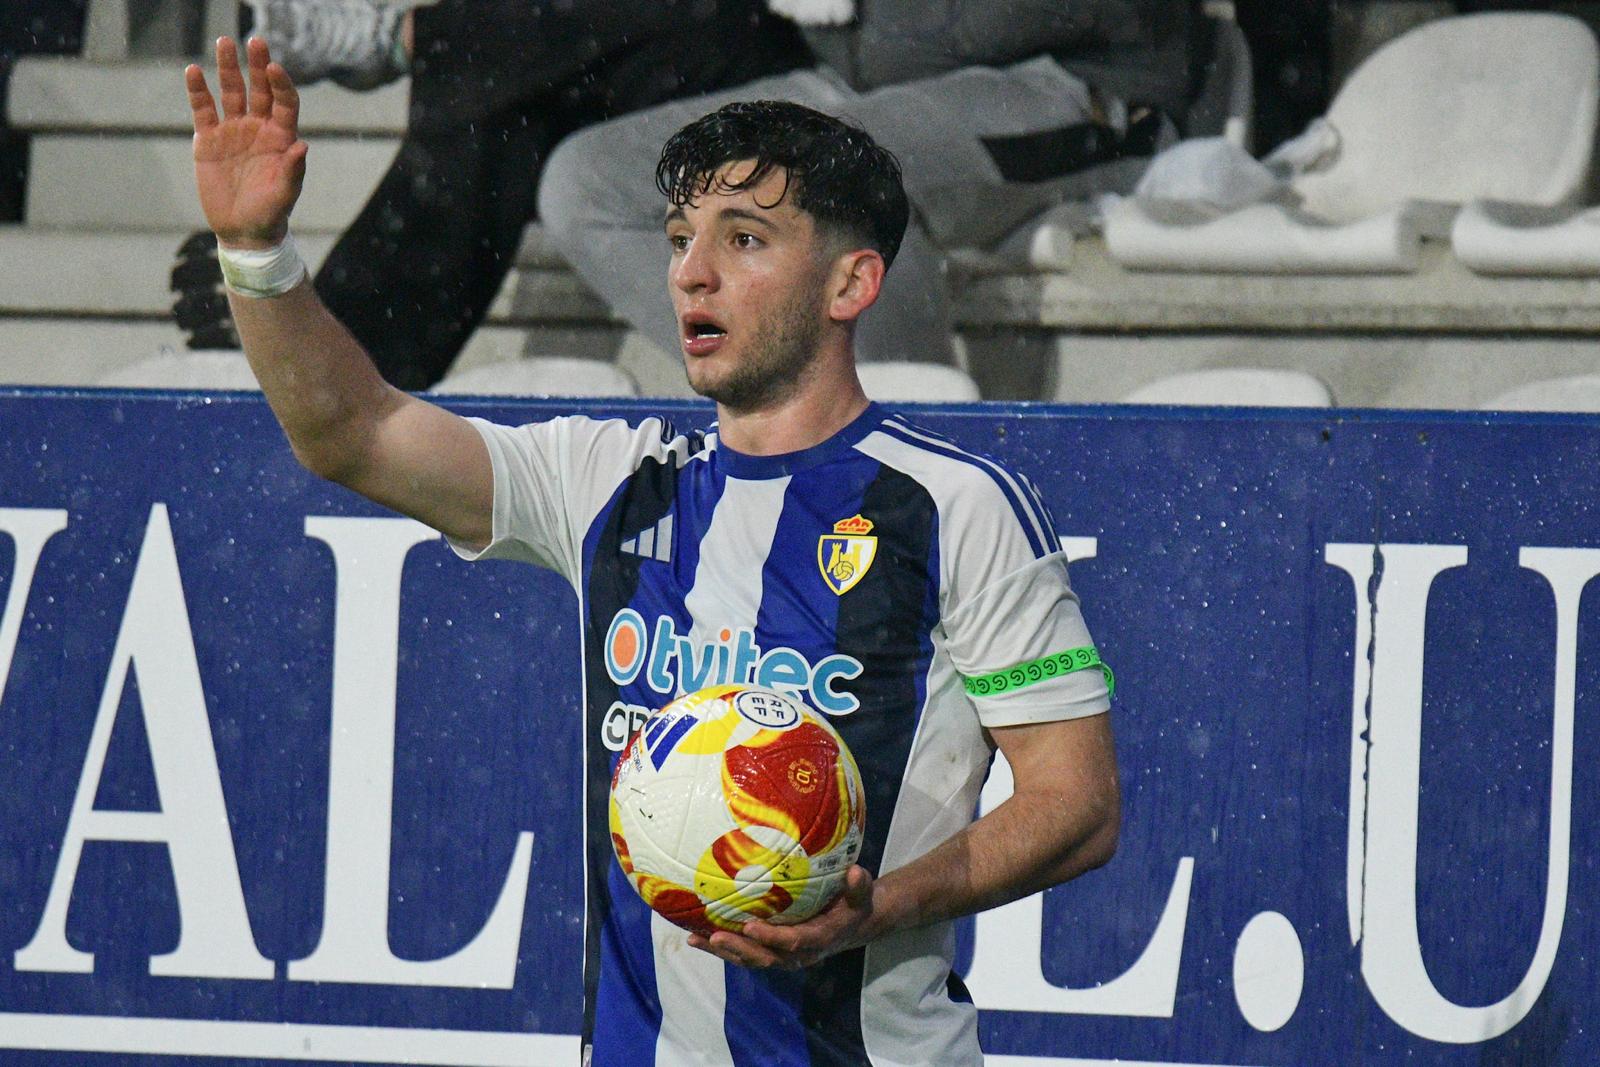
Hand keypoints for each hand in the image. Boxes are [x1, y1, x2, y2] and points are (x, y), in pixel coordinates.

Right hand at [186, 37, 306, 249]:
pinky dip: (198, 91)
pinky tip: (193, 72)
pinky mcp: (208, 139)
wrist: (242, 230)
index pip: (284, 103)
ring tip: (224, 42)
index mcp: (281, 137)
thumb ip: (293, 170)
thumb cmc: (270, 213)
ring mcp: (233, 131)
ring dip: (227, 68)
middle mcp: (258, 128)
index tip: (274, 68)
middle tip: (255, 40)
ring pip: (230, 92)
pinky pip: (202, 109)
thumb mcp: (284, 195)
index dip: (281, 85)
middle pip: (258, 89)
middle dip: (256, 65)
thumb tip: (301, 146)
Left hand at [688, 866, 878, 969]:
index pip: (794, 942)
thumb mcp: (861, 894)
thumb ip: (858, 886)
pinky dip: (722, 948)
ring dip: (724, 952)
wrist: (855, 924)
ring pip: (751, 959)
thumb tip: (855, 872)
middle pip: (766, 957)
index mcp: (820, 939)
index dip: (772, 937)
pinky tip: (697, 938)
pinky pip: (746, 954)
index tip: (751, 926)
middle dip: (739, 948)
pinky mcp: (773, 952)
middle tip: (715, 937)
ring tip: (696, 939)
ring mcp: (784, 956)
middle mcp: (800, 954)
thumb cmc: (854, 904)